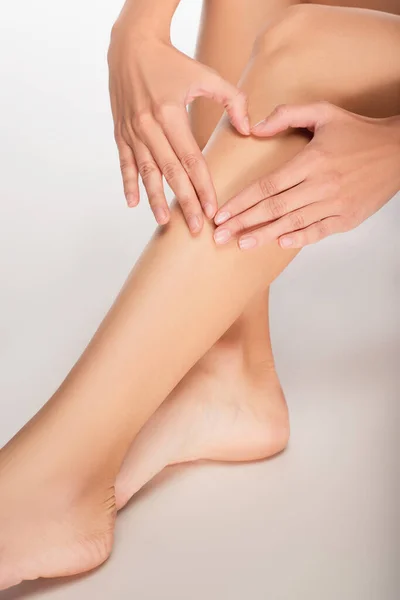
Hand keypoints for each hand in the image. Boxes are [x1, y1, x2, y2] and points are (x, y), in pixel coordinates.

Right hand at [108, 28, 248, 232]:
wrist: (131, 45)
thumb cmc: (173, 62)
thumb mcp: (206, 74)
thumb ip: (233, 100)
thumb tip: (248, 130)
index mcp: (170, 113)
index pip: (191, 159)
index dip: (203, 186)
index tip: (212, 209)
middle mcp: (148, 125)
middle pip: (170, 172)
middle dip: (184, 202)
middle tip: (195, 227)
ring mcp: (132, 131)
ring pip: (146, 172)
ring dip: (156, 198)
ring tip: (164, 221)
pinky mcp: (121, 132)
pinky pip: (125, 163)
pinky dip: (128, 183)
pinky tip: (134, 204)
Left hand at [213, 102, 399, 248]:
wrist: (399, 151)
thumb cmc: (359, 131)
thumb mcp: (324, 112)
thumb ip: (287, 115)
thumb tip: (255, 128)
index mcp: (311, 161)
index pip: (267, 185)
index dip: (241, 201)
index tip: (221, 213)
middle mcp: (321, 185)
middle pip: (274, 208)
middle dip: (243, 223)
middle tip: (219, 236)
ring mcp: (335, 204)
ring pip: (292, 223)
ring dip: (264, 235)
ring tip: (240, 244)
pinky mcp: (348, 218)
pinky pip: (318, 232)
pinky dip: (299, 239)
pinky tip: (279, 243)